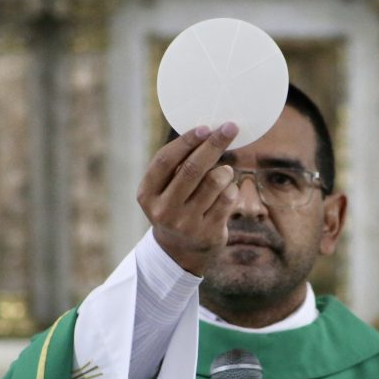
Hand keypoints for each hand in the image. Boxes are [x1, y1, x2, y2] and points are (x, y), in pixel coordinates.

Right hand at [138, 123, 240, 276]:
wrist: (180, 251)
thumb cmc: (175, 205)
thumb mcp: (164, 189)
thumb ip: (177, 165)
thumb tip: (206, 132)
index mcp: (147, 194)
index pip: (165, 160)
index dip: (186, 141)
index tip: (205, 127)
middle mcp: (164, 210)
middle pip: (192, 169)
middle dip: (214, 144)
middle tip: (230, 128)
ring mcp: (186, 224)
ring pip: (215, 181)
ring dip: (224, 170)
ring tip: (223, 171)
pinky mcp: (208, 233)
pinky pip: (228, 198)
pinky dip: (231, 188)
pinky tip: (226, 191)